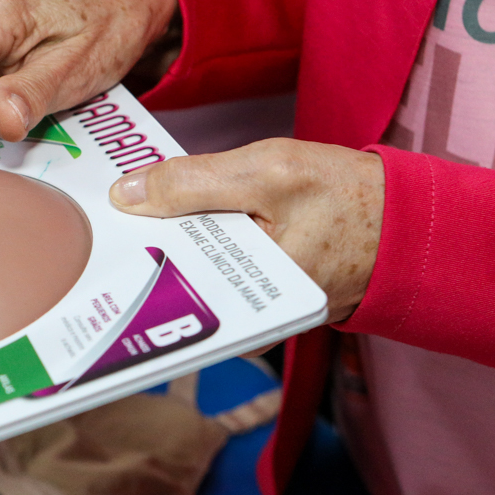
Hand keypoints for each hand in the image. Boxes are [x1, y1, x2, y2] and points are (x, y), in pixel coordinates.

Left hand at [109, 139, 384, 322]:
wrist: (406, 220)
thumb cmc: (349, 197)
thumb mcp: (268, 172)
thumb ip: (194, 183)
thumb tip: (126, 196)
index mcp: (249, 301)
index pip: (167, 291)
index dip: (126, 265)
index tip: (88, 240)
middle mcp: (247, 321)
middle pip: (172, 285)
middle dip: (138, 255)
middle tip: (94, 224)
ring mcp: (251, 310)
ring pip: (188, 275)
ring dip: (160, 246)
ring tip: (120, 219)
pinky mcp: (254, 294)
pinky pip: (208, 269)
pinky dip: (189, 244)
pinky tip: (163, 219)